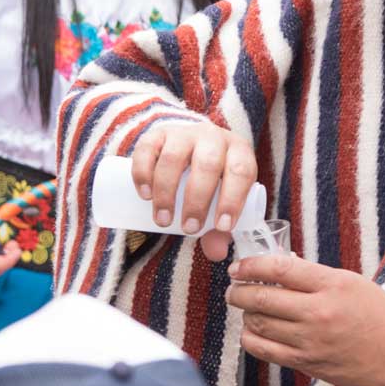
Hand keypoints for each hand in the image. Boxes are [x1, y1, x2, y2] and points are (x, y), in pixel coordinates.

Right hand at [130, 123, 258, 261]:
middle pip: (207, 165)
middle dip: (197, 201)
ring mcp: (184, 133)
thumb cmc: (213, 180)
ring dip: (166, 191)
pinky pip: (147, 149)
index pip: (241, 171)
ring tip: (163, 220)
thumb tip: (216, 253)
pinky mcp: (158, 133)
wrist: (191, 144)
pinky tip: (144, 195)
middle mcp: (213, 137)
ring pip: (174, 157)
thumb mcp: (223, 197)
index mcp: (238, 151)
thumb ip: (219, 227)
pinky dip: (143, 173)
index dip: (233, 199)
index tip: (222, 226)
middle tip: (188, 229)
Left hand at [226, 255, 384, 385]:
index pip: (279, 269)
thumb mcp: (346, 280)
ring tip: (246, 307)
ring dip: (245, 313)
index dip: (251, 266)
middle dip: (239, 291)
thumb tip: (275, 266)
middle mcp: (317, 313)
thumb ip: (310, 274)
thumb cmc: (372, 310)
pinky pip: (265, 350)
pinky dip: (251, 338)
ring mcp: (310, 341)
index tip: (239, 267)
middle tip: (234, 287)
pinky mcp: (306, 363)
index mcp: (330, 285)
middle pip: (262, 298)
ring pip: (259, 324)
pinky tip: (251, 330)